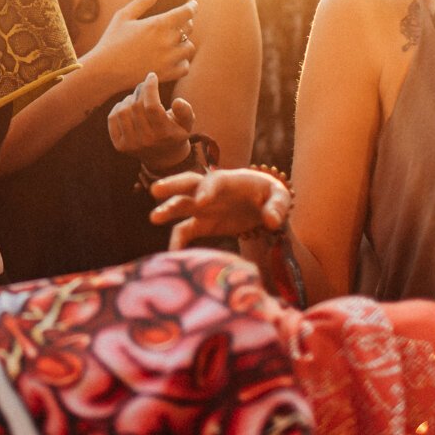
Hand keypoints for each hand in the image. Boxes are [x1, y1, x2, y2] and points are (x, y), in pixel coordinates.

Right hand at [87, 0, 196, 90]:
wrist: (104, 70)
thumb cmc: (111, 40)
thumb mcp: (123, 16)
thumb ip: (141, 2)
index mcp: (158, 24)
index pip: (186, 12)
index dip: (192, 6)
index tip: (193, 5)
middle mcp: (167, 41)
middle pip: (189, 28)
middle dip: (184, 23)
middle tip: (177, 23)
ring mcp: (168, 59)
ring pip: (189, 47)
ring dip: (184, 43)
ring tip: (174, 42)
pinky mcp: (167, 74)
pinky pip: (185, 66)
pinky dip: (182, 61)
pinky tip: (173, 58)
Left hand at [108, 72, 196, 170]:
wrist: (163, 157)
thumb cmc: (175, 132)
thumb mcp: (187, 123)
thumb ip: (185, 111)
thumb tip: (177, 101)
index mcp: (164, 134)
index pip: (152, 106)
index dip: (150, 87)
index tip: (152, 76)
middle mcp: (146, 141)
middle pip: (137, 106)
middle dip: (141, 89)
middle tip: (145, 84)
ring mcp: (131, 145)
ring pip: (123, 111)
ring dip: (130, 98)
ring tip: (138, 97)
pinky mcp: (119, 146)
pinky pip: (113, 118)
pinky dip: (119, 107)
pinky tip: (128, 106)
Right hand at [148, 167, 291, 250]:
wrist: (262, 205)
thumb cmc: (269, 196)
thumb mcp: (279, 196)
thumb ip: (277, 206)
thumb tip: (270, 221)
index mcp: (229, 180)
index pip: (215, 181)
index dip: (208, 189)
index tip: (202, 201)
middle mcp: (211, 191)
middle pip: (188, 184)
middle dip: (172, 186)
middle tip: (156, 190)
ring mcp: (203, 208)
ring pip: (182, 206)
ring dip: (168, 210)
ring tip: (154, 218)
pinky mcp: (203, 224)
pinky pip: (186, 231)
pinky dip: (177, 241)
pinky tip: (172, 254)